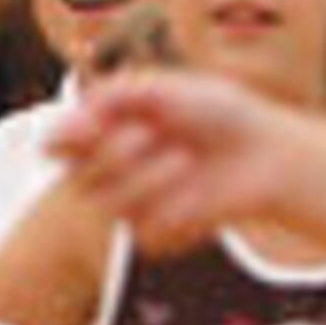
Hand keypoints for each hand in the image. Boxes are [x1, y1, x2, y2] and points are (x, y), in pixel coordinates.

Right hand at [45, 72, 316, 246]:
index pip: (58, 144)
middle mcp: (113, 170)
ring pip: (109, 208)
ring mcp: (134, 205)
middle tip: (153, 134)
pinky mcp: (159, 234)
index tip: (91, 126)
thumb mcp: (166, 89)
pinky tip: (200, 194)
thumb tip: (74, 120)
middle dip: (114, 154)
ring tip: (185, 161)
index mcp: (107, 131)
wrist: (267, 153)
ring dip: (147, 180)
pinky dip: (174, 209)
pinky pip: (145, 231)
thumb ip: (115, 96)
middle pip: (77, 178)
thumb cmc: (219, 113)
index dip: (65, 139)